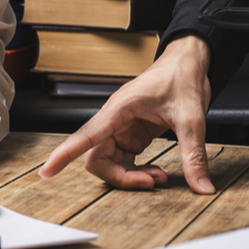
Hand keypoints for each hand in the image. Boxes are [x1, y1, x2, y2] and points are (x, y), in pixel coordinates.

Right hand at [39, 34, 216, 193]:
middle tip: (151, 182)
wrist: (189, 62)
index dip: (63, 155)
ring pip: (109, 163)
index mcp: (119, 109)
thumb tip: (201, 186)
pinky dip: (138, 172)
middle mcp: (114, 120)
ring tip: (159, 178)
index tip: (46, 172)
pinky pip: (124, 161)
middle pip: (96, 158)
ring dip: (131, 177)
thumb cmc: (181, 77)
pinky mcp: (132, 135)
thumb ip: (194, 154)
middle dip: (120, 177)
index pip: (84, 136)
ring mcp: (121, 129)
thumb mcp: (192, 118)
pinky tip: (157, 173)